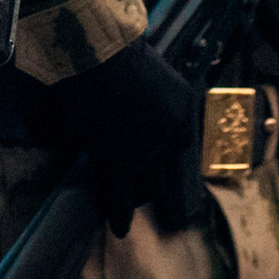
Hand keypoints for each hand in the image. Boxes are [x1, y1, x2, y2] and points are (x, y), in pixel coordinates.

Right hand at [44, 39, 204, 236]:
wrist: (94, 52)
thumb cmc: (113, 51)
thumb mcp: (146, 70)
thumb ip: (148, 97)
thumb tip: (134, 111)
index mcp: (183, 109)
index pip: (176, 145)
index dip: (158, 155)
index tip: (148, 161)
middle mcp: (172, 135)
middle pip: (164, 170)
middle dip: (149, 179)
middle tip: (136, 183)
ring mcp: (147, 152)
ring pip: (146, 187)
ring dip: (134, 195)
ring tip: (125, 203)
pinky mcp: (119, 164)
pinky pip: (120, 197)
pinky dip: (119, 214)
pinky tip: (118, 227)